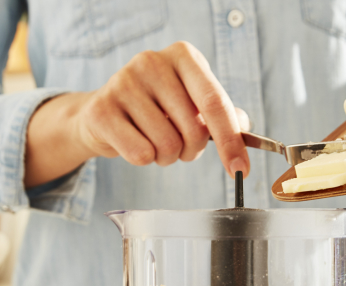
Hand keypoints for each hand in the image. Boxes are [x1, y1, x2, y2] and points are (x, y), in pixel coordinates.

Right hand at [24, 41, 249, 187]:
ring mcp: (123, 83)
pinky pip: (140, 154)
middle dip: (191, 151)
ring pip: (167, 146)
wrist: (103, 113)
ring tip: (154, 142)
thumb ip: (221, 114)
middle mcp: (152, 62)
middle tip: (179, 147)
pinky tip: (133, 143)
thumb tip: (244, 129)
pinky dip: (144, 159)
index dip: (231, 142)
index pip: (215, 103)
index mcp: (183, 56)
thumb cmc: (155, 109)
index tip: (241, 170)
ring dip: (166, 157)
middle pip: (193, 130)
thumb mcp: (191, 103)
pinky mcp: (101, 110)